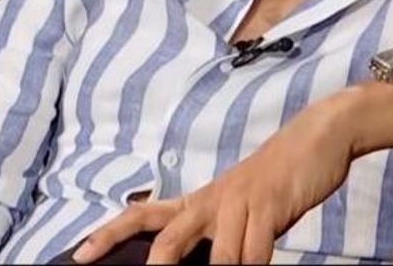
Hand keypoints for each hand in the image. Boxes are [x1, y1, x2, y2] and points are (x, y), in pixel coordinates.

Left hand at [72, 87, 364, 264]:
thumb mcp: (238, 206)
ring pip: (219, 254)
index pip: (144, 214)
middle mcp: (212, 199)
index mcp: (200, 200)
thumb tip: (189, 260)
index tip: (79, 254)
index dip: (109, 233)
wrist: (313, 138)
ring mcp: (240, 201)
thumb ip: (215, 234)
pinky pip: (257, 250)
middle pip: (169, 235)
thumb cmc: (273, 179)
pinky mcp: (270, 204)